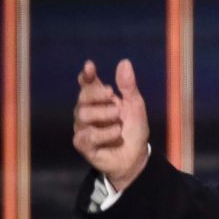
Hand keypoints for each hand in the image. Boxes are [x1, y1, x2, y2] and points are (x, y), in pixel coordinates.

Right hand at [73, 59, 149, 191]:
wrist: (136, 156)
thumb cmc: (133, 129)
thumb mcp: (135, 105)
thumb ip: (128, 86)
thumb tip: (124, 62)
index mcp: (99, 100)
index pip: (87, 84)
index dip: (86, 75)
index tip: (90, 67)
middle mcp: (87, 112)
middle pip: (82, 97)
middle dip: (96, 94)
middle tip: (112, 95)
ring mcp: (83, 128)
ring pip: (83, 115)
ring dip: (104, 115)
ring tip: (118, 120)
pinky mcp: (83, 145)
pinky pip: (88, 135)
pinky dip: (105, 134)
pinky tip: (116, 134)